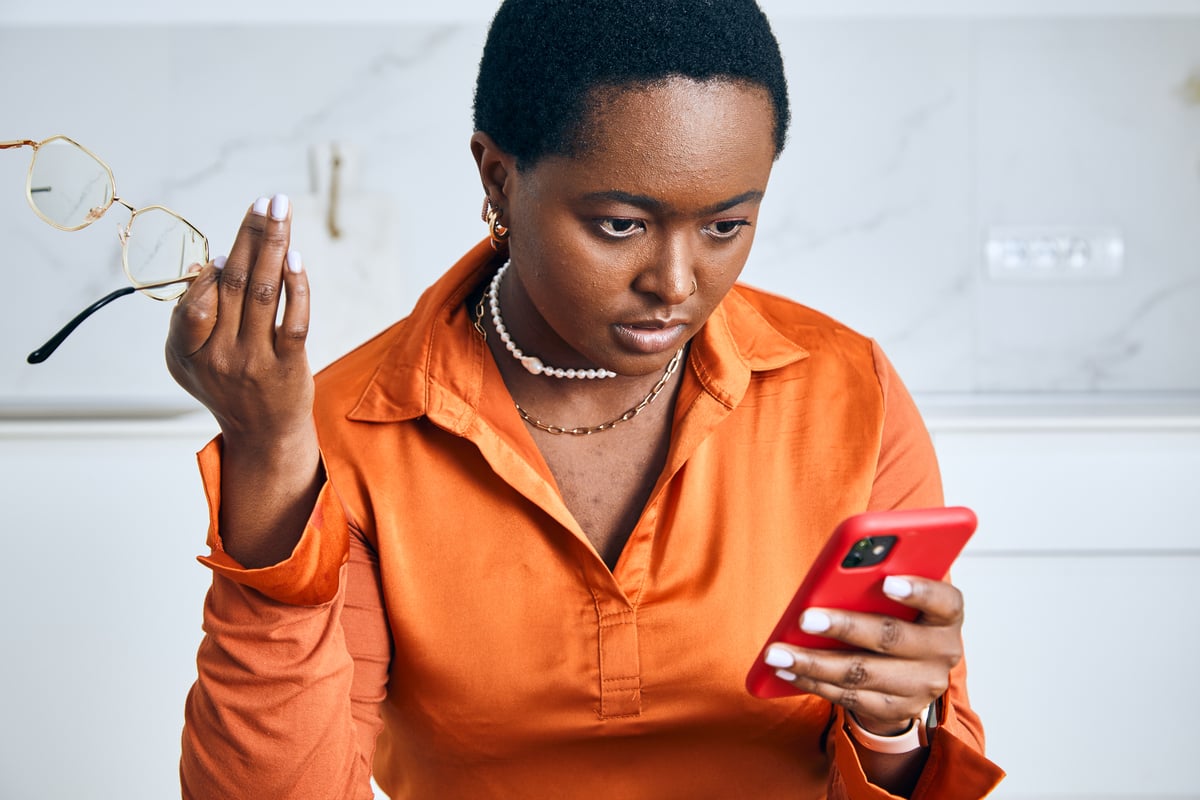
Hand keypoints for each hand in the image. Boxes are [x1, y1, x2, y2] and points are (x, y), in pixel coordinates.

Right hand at [165, 194, 321, 566]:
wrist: (262, 436)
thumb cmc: (224, 386)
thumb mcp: (187, 361)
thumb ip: (189, 317)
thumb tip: (208, 265)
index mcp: (189, 351)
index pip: (194, 302)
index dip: (209, 272)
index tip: (224, 245)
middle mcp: (220, 355)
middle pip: (233, 283)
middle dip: (250, 235)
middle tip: (265, 200)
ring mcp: (256, 360)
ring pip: (263, 293)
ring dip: (273, 246)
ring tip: (281, 210)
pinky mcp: (289, 365)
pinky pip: (293, 319)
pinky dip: (295, 286)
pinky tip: (296, 256)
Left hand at [764, 575, 962, 735]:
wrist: (908, 673)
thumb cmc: (895, 615)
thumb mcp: (897, 597)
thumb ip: (877, 583)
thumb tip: (832, 573)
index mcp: (947, 615)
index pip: (944, 600)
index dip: (918, 591)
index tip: (887, 581)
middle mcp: (942, 652)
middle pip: (890, 637)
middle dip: (844, 627)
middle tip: (805, 619)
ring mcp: (920, 685)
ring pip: (862, 672)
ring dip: (813, 662)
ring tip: (778, 652)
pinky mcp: (895, 708)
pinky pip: (848, 696)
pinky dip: (812, 681)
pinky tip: (786, 669)